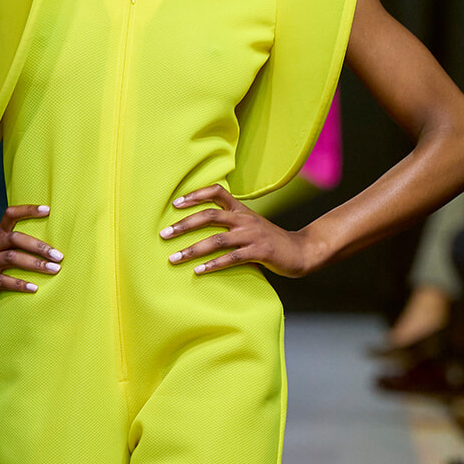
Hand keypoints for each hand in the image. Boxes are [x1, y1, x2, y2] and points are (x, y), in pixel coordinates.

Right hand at [0, 204, 61, 297]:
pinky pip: (3, 281)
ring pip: (12, 258)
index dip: (28, 210)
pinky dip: (20, 284)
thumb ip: (12, 242)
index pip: (10, 215)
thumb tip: (44, 244)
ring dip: (35, 264)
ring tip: (54, 269)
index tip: (48, 209)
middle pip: (16, 239)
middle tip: (59, 255)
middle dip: (39, 246)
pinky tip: (34, 288)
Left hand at [160, 186, 312, 276]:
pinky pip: (232, 258)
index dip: (195, 195)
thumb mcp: (249, 225)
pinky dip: (213, 265)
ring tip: (174, 258)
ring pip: (217, 240)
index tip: (175, 203)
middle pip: (209, 216)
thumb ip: (229, 223)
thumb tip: (200, 225)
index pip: (216, 192)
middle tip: (163, 235)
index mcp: (241, 210)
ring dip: (192, 250)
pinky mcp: (260, 252)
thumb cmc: (269, 240)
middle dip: (184, 225)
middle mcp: (245, 219)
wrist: (300, 251)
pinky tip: (198, 271)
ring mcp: (252, 235)